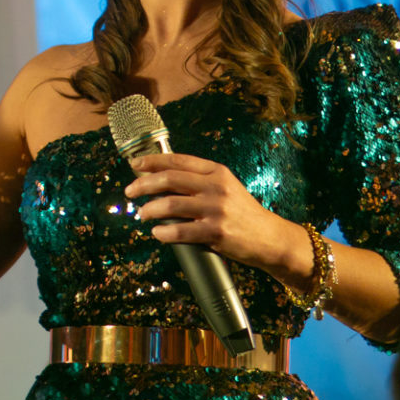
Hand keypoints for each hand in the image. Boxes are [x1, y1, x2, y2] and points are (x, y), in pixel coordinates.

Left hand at [124, 152, 303, 272]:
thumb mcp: (225, 187)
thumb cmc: (242, 212)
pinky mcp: (216, 232)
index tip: (135, 165)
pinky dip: (163, 232)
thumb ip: (199, 180)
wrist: (269, 238)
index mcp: (217, 172)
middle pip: (169, 179)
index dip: (152, 161)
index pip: (178, 161)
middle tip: (129, 192)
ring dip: (149, 209)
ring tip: (142, 214)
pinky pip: (180, 231)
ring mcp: (216, 209)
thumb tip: (160, 177)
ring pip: (170, 205)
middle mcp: (216, 187)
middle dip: (143, 184)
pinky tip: (157, 233)